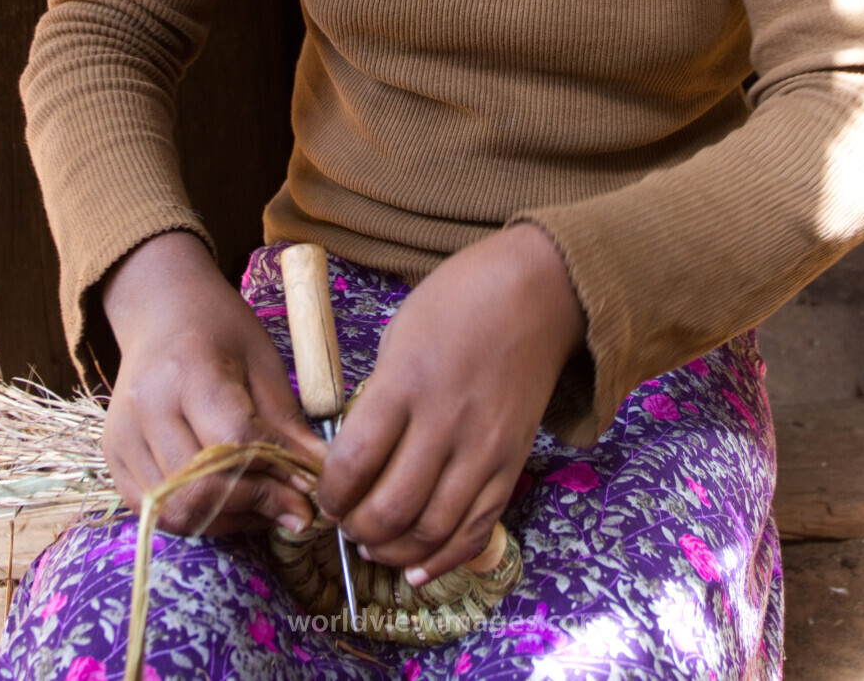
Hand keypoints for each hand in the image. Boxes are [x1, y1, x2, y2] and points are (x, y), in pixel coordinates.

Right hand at [101, 231, 323, 534]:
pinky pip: (155, 512)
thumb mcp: (264, 359)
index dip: (276, 476)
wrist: (159, 310)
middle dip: (255, 506)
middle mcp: (147, 406)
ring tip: (264, 507)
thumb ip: (287, 422)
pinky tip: (229, 504)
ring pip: (176, 510)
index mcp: (188, 368)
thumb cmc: (219, 328)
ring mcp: (123, 436)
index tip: (310, 490)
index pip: (233, 441)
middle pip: (200, 486)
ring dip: (228, 520)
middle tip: (293, 509)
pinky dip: (197, 519)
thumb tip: (321, 476)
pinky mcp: (113, 457)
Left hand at [316, 224, 584, 582]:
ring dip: (394, 550)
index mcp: (407, 382)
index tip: (324, 494)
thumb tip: (357, 456)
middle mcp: (446, 422)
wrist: (539, 294)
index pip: (354, 463)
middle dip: (356, 528)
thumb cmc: (459, 302)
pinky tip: (416, 569)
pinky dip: (443, 560)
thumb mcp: (401, 336)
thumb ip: (379, 398)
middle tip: (346, 522)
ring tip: (374, 542)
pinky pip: (476, 530)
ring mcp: (485, 449)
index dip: (329, 493)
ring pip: (432, 531)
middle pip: (391, 509)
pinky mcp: (513, 465)